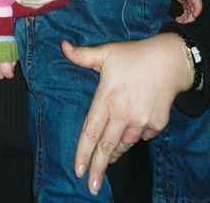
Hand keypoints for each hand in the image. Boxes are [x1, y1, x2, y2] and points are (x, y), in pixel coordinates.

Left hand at [61, 33, 193, 194]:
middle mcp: (123, 113)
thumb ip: (82, 55)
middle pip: (107, 147)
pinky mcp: (156, 125)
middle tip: (92, 186)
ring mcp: (141, 121)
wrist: (169, 61)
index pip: (91, 132)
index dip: (83, 153)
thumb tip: (63, 46)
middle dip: (98, 168)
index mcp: (107, 98)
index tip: (77, 170)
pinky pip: (141, 137)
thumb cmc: (134, 55)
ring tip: (108, 161)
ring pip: (124, 145)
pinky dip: (134, 136)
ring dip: (115, 154)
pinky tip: (131, 130)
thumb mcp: (106, 52)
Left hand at [172, 0, 202, 23]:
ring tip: (179, 21)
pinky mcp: (186, 6)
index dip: (197, 11)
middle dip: (190, 18)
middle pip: (194, 12)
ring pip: (190, 14)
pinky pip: (186, 13)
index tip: (194, 15)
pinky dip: (183, 17)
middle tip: (183, 21)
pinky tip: (178, 19)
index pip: (198, 4)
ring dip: (185, 19)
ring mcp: (190, 4)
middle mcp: (193, 1)